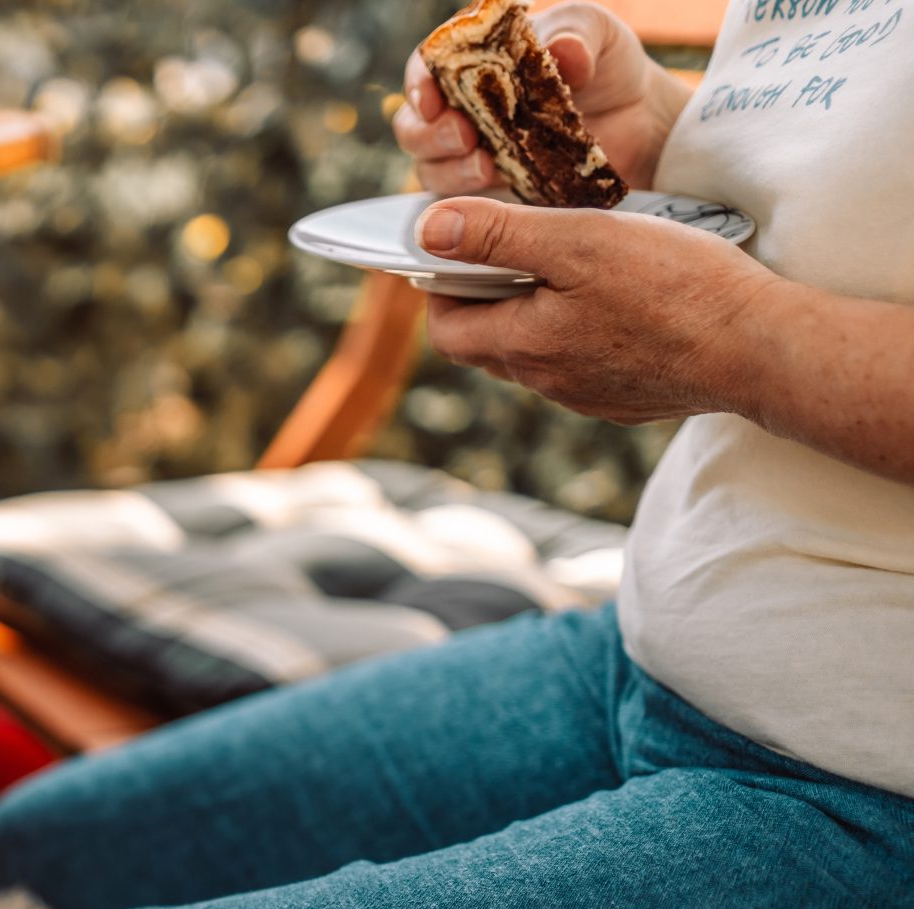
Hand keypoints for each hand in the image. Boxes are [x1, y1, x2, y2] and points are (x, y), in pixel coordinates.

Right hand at [394, 2, 692, 195]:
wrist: (642, 122)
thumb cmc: (609, 66)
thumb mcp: (598, 33)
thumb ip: (577, 32)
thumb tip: (562, 51)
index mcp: (475, 60)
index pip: (426, 69)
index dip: (419, 85)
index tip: (433, 101)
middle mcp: (462, 109)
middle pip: (414, 127)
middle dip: (430, 135)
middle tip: (466, 136)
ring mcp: (473, 156)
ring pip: (430, 170)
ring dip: (450, 172)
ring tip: (488, 168)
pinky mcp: (491, 196)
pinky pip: (460, 209)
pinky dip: (470, 206)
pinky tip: (499, 197)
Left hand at [415, 196, 776, 423]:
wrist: (758, 347)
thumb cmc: (673, 288)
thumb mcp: (578, 240)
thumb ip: (499, 235)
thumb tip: (427, 231)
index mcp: (524, 346)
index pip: (448, 328)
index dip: (442, 287)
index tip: (461, 247)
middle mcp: (547, 382)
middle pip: (487, 343)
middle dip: (485, 298)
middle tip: (511, 248)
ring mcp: (588, 395)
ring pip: (537, 354)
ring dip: (535, 314)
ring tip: (567, 266)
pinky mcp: (627, 398)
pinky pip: (582, 366)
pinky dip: (579, 333)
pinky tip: (615, 300)